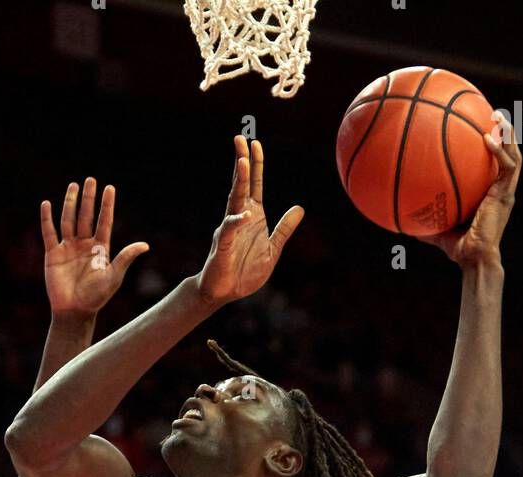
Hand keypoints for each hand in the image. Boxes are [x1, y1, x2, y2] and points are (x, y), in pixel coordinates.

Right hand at [42, 179, 148, 319]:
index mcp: (100, 249)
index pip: (104, 222)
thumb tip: (145, 245)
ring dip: (70, 203)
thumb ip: (126, 258)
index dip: (107, 205)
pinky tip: (47, 204)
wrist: (75, 311)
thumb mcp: (114, 276)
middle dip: (89, 199)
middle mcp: (84, 245)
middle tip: (91, 180)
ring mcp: (68, 248)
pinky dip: (47, 218)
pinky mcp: (52, 254)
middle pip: (86, 216)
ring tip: (73, 186)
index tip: (110, 188)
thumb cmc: (96, 297)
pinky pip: (49, 232)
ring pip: (69, 220)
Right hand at [197, 136, 303, 306]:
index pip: (254, 185)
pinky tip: (246, 215)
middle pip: (241, 185)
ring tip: (241, 161)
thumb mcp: (273, 249)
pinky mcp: (223, 246)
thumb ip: (284, 229)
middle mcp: (239, 218)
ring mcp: (229, 230)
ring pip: (234, 200)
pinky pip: (229, 230)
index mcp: (252, 217)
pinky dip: (238, 222)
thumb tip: (299, 208)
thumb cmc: (245, 271)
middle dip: (241, 161)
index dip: (255, 165)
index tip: (255, 143)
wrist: (226, 292)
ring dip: (238, 181)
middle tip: (240, 138)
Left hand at [424, 117, 520, 268]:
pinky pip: (507, 167)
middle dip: (504, 133)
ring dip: (508, 135)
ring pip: (514, 156)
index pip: (493, 166)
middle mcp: (500, 190)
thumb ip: (424, 219)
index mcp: (489, 194)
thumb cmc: (459, 248)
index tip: (480, 129)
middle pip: (508, 154)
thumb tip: (399, 218)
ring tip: (497, 116)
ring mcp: (505, 192)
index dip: (491, 148)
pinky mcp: (506, 195)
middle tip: (492, 114)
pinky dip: (499, 151)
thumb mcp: (438, 228)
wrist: (475, 259)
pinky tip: (488, 139)